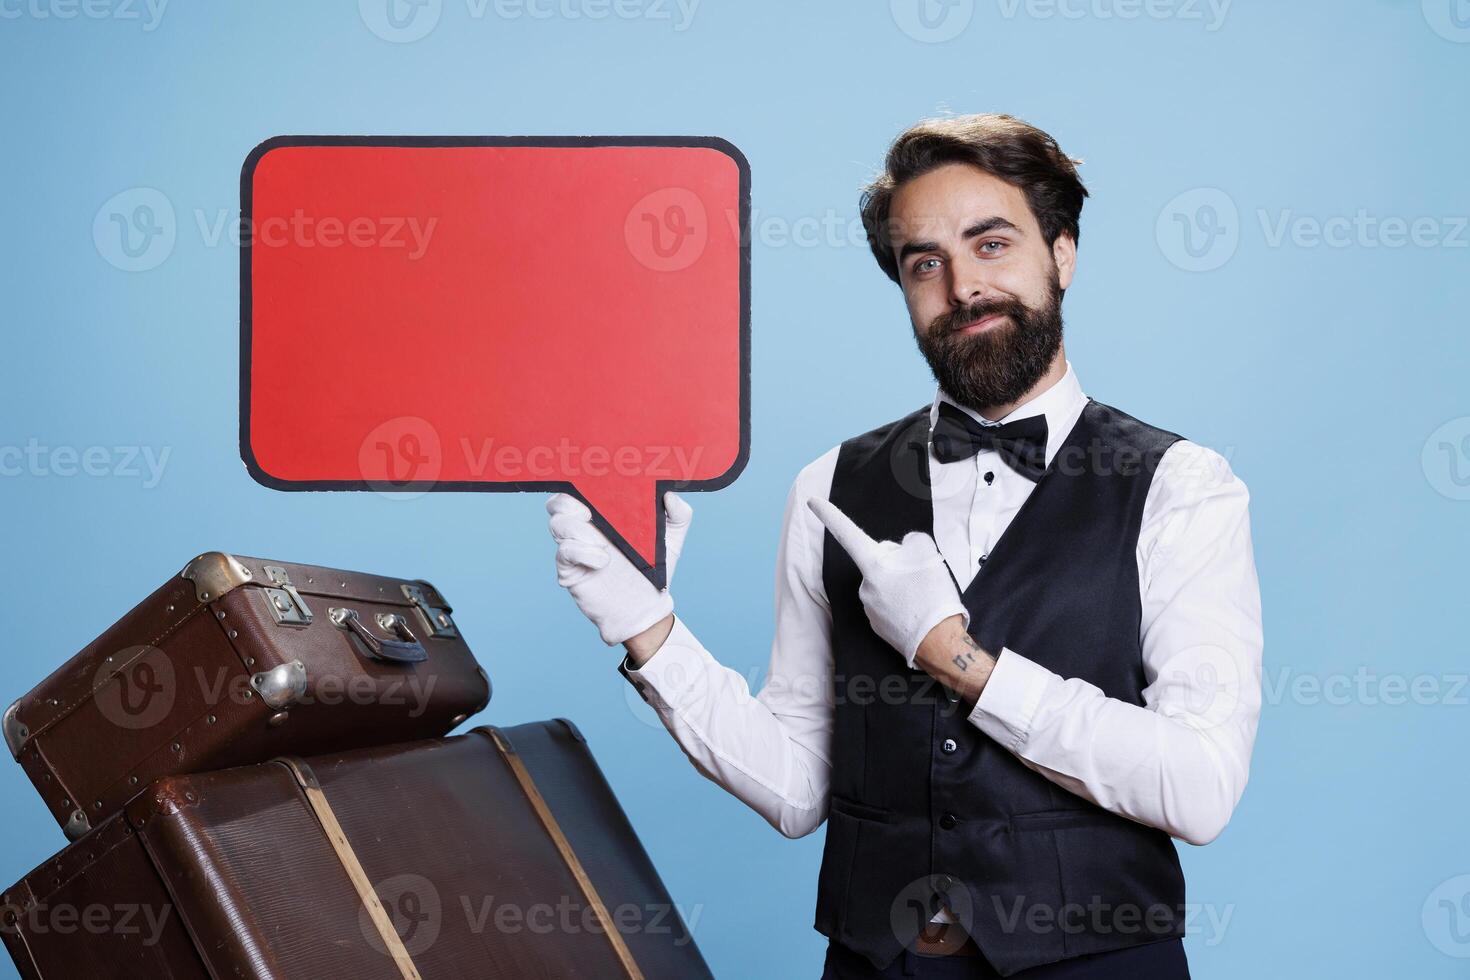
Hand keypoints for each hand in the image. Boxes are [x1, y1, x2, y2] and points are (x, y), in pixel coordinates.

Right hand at [547, 492, 692, 645]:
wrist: (645, 607)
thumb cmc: (653, 569)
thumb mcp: (672, 539)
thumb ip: (679, 514)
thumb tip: (670, 494)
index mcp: (604, 512)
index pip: (581, 487)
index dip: (580, 479)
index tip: (594, 478)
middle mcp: (585, 526)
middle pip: (558, 502)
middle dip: (568, 501)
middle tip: (589, 511)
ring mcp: (575, 547)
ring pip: (557, 524)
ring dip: (578, 529)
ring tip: (603, 543)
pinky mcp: (569, 569)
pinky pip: (565, 552)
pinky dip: (583, 552)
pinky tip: (602, 561)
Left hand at [807, 497, 968, 667]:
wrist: (940, 642)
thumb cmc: (933, 596)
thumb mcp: (928, 552)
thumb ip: (911, 541)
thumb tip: (903, 550)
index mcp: (872, 565)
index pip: (847, 532)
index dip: (829, 515)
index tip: (813, 502)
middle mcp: (864, 586)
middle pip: (879, 562)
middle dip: (897, 563)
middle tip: (921, 576)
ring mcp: (870, 608)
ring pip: (886, 584)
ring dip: (902, 585)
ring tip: (923, 596)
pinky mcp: (879, 626)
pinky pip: (889, 604)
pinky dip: (902, 604)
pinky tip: (917, 609)